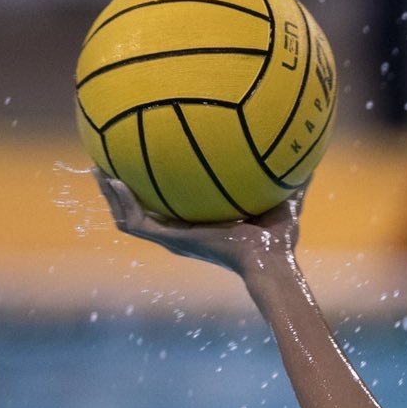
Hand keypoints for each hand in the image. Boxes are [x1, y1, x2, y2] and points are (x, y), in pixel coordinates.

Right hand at [94, 170, 306, 275]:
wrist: (271, 260)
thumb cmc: (280, 238)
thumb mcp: (280, 198)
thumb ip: (287, 176)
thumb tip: (309, 147)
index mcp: (200, 223)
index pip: (170, 205)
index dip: (155, 188)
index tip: (146, 163)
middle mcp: (181, 231)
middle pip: (141, 210)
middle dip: (122, 190)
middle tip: (108, 163)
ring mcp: (173, 238)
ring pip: (128, 217)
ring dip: (110, 196)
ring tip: (97, 170)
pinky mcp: (171, 241)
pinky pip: (134, 222)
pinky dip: (121, 203)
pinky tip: (113, 180)